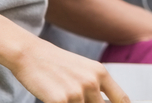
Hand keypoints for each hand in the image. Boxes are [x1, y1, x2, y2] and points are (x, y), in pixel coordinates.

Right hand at [11, 36, 128, 102]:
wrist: (30, 54)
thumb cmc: (56, 64)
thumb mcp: (82, 70)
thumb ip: (96, 86)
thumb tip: (106, 102)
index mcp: (100, 73)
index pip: (121, 99)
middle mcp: (92, 82)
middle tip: (76, 100)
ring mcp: (76, 92)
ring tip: (65, 96)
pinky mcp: (59, 100)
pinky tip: (55, 100)